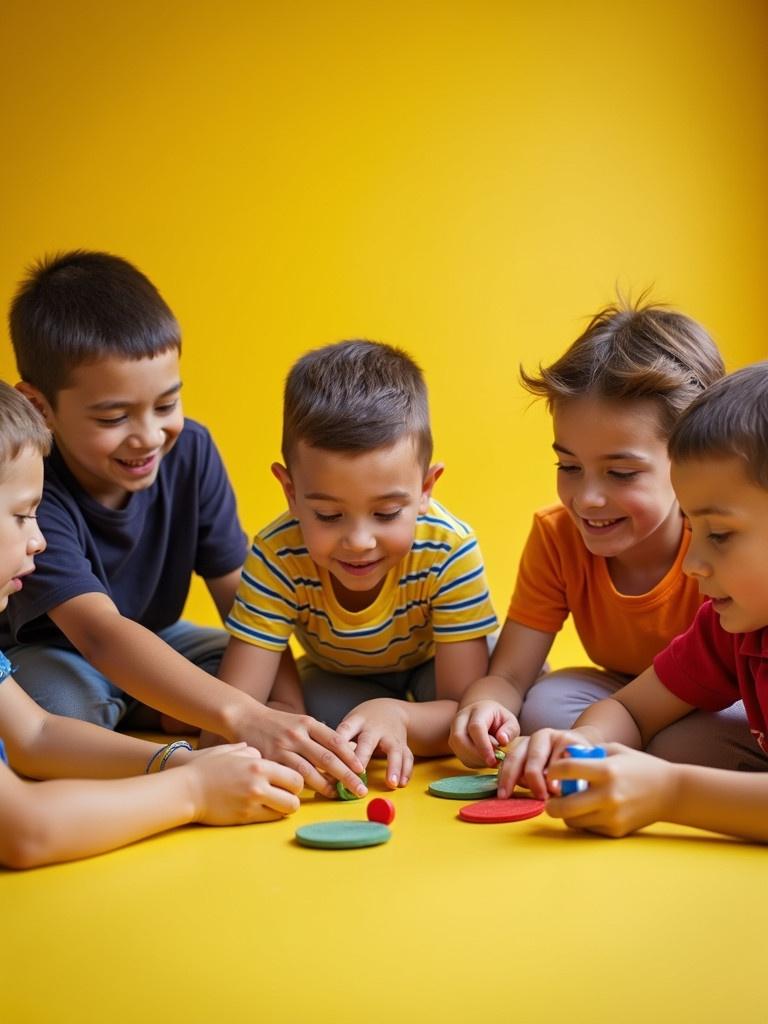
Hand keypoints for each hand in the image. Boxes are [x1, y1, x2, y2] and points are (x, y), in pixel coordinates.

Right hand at [184, 743, 303, 824]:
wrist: (186, 788)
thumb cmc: (207, 767)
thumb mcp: (232, 750)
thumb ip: (252, 751)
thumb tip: (263, 755)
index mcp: (258, 764)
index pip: (294, 775)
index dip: (296, 781)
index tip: (291, 782)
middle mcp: (258, 784)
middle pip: (295, 796)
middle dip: (294, 796)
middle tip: (287, 795)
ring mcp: (252, 802)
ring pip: (286, 810)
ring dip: (285, 808)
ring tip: (277, 804)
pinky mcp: (244, 817)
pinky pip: (270, 819)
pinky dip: (272, 815)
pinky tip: (264, 809)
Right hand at [240, 706, 365, 798]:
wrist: (245, 717)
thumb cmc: (277, 723)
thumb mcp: (299, 722)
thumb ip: (319, 735)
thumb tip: (346, 750)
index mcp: (308, 723)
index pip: (335, 740)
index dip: (350, 756)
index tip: (361, 770)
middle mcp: (298, 734)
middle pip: (327, 758)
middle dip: (346, 775)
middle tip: (360, 789)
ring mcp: (283, 747)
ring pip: (309, 771)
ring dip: (326, 785)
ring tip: (338, 794)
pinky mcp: (270, 759)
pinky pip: (290, 776)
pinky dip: (303, 786)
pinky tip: (311, 793)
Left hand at [337, 699, 412, 788]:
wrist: (389, 709)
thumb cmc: (362, 722)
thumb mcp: (349, 724)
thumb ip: (338, 742)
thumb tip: (318, 765)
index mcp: (356, 722)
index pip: (345, 730)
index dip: (340, 745)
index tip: (334, 761)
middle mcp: (374, 728)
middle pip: (368, 741)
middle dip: (363, 757)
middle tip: (359, 774)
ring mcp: (390, 736)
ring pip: (394, 750)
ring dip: (393, 767)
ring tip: (391, 783)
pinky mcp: (403, 744)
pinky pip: (407, 756)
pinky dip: (406, 770)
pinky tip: (402, 783)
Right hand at [449, 700, 519, 768]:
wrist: (486, 717)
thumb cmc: (499, 720)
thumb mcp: (511, 721)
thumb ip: (510, 730)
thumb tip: (502, 740)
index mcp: (477, 710)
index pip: (475, 727)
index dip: (483, 746)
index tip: (493, 760)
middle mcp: (461, 718)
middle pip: (459, 738)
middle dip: (475, 755)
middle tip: (492, 762)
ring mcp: (454, 729)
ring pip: (458, 749)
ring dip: (474, 760)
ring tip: (490, 760)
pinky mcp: (453, 742)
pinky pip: (460, 756)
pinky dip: (473, 762)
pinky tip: (483, 759)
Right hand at [497, 726, 600, 798]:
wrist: (571, 750)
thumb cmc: (579, 762)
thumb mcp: (582, 766)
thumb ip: (570, 775)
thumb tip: (554, 789)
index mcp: (561, 739)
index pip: (555, 758)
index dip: (554, 775)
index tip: (555, 791)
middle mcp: (541, 737)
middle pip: (533, 757)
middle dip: (533, 778)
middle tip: (537, 796)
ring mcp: (526, 743)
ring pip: (515, 758)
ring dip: (509, 778)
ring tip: (506, 796)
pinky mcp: (516, 752)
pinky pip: (507, 764)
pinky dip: (504, 777)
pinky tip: (504, 791)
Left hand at [546, 743, 679, 837]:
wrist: (671, 793)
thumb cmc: (640, 767)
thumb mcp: (616, 750)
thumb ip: (589, 752)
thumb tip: (563, 756)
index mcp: (606, 770)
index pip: (567, 770)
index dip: (552, 771)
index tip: (550, 773)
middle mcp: (608, 795)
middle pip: (563, 806)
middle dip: (550, 804)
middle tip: (549, 800)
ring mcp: (612, 816)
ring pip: (573, 821)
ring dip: (566, 813)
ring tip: (570, 804)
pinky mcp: (616, 831)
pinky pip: (588, 828)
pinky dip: (584, 820)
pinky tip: (590, 810)